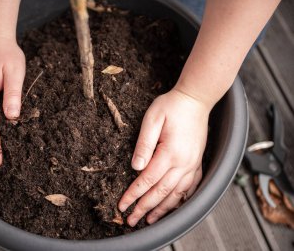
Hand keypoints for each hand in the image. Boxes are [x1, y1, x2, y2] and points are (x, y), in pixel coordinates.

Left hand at [118, 88, 209, 225]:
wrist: (196, 99)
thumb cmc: (172, 106)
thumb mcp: (152, 119)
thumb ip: (144, 144)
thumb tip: (135, 167)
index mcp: (170, 153)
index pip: (147, 180)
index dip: (133, 194)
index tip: (122, 205)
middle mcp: (184, 163)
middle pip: (161, 192)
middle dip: (144, 208)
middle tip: (132, 221)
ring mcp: (193, 164)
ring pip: (177, 194)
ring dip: (162, 209)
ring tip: (150, 220)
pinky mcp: (197, 162)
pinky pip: (191, 187)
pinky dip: (181, 200)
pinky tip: (174, 206)